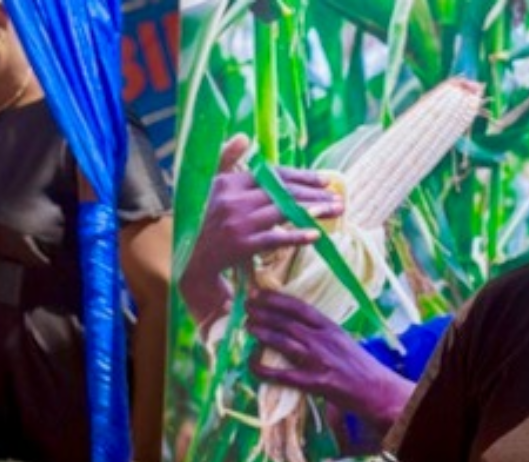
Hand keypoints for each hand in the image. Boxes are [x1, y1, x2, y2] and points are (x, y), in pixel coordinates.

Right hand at [180, 134, 343, 327]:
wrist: (190, 258)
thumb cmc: (204, 220)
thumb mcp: (211, 185)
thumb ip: (226, 159)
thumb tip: (244, 136)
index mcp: (230, 182)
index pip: (273, 175)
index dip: (302, 176)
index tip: (326, 179)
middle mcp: (234, 199)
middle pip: (282, 192)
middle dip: (314, 193)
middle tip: (339, 197)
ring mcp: (239, 222)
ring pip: (282, 211)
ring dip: (312, 210)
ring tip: (335, 210)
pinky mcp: (242, 245)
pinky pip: (275, 238)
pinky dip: (296, 236)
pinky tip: (316, 235)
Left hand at [247, 291, 406, 421]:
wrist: (377, 391)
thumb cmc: (359, 367)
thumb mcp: (342, 341)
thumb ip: (320, 333)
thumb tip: (294, 326)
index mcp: (330, 328)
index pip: (300, 307)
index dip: (277, 299)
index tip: (260, 293)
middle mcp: (324, 340)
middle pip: (288, 322)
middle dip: (264, 313)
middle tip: (246, 307)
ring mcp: (319, 361)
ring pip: (284, 342)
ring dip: (263, 333)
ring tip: (247, 327)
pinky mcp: (315, 382)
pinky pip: (284, 375)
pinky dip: (265, 370)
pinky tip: (252, 365)